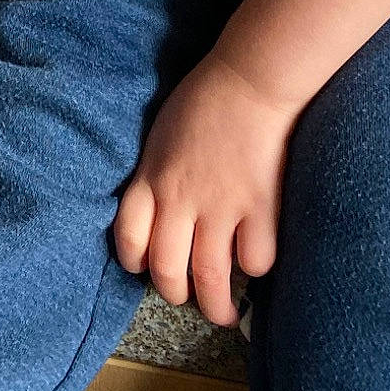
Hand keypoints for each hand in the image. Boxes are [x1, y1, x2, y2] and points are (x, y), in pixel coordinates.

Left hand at [113, 51, 297, 324]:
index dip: (134, 261)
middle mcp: (181, 200)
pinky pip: (255, 259)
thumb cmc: (204, 97)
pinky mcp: (260, 208)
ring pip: (210, 278)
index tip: (144, 268)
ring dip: (216, 305)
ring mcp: (221, 207)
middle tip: (187, 297)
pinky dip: (255, 267)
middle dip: (175, 293)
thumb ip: (155, 173)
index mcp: (152, 178)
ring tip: (223, 312)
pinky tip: (255, 260)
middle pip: (167, 270)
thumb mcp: (160, 134)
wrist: (250, 78)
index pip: (128, 237)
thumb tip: (158, 208)